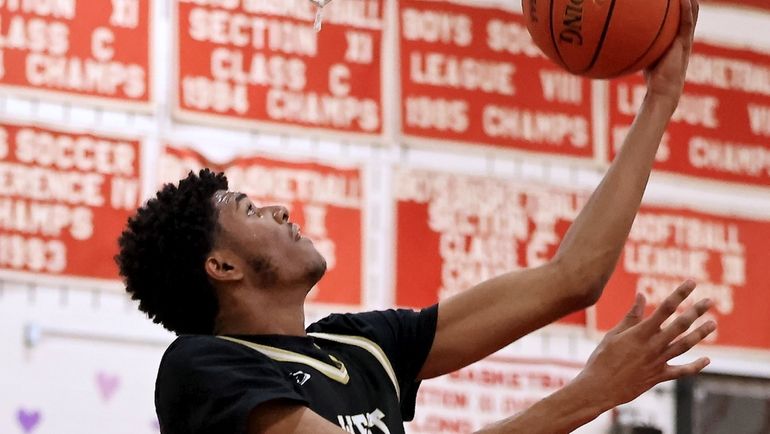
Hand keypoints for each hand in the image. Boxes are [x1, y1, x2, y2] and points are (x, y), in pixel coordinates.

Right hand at [575, 280, 714, 406]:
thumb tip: (642, 295)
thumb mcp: (613, 334)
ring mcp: (658, 362)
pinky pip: (682, 371)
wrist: (599, 389)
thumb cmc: (601, 359)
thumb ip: (631, 316)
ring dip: (700, 334)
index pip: (665, 308)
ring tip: (713, 324)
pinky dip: (695, 366)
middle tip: (709, 301)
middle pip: (680, 326)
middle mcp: (653, 346)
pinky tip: (706, 360)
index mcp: (640, 333)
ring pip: (685, 346)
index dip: (679, 294)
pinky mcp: (659, 377)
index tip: (691, 283)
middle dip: (696, 311)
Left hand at [644, 0, 699, 105]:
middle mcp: (683, 36)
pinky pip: (687, 23)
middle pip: (689, 11)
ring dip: (689, 1)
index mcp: (677, 37)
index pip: (681, 16)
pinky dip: (686, 10)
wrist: (663, 90)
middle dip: (685, 0)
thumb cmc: (653, 76)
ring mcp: (685, 39)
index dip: (679, 4)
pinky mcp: (685, 44)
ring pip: (692, 13)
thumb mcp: (646, 55)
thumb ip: (640, 44)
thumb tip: (620, 37)